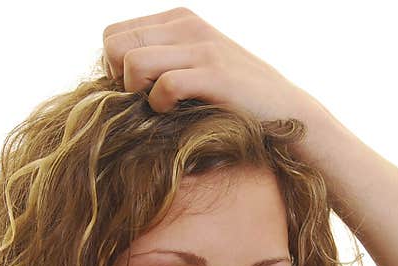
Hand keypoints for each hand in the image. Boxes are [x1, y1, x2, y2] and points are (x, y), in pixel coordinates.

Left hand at [101, 6, 319, 123]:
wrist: (285, 111)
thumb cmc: (232, 98)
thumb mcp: (194, 66)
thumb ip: (160, 61)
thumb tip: (112, 79)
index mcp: (178, 20)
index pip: (113, 34)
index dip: (114, 68)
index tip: (136, 91)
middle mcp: (188, 25)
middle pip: (115, 46)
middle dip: (120, 80)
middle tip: (144, 101)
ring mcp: (202, 48)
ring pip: (133, 63)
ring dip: (138, 94)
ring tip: (160, 108)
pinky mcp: (215, 75)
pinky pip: (164, 86)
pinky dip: (161, 106)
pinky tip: (176, 113)